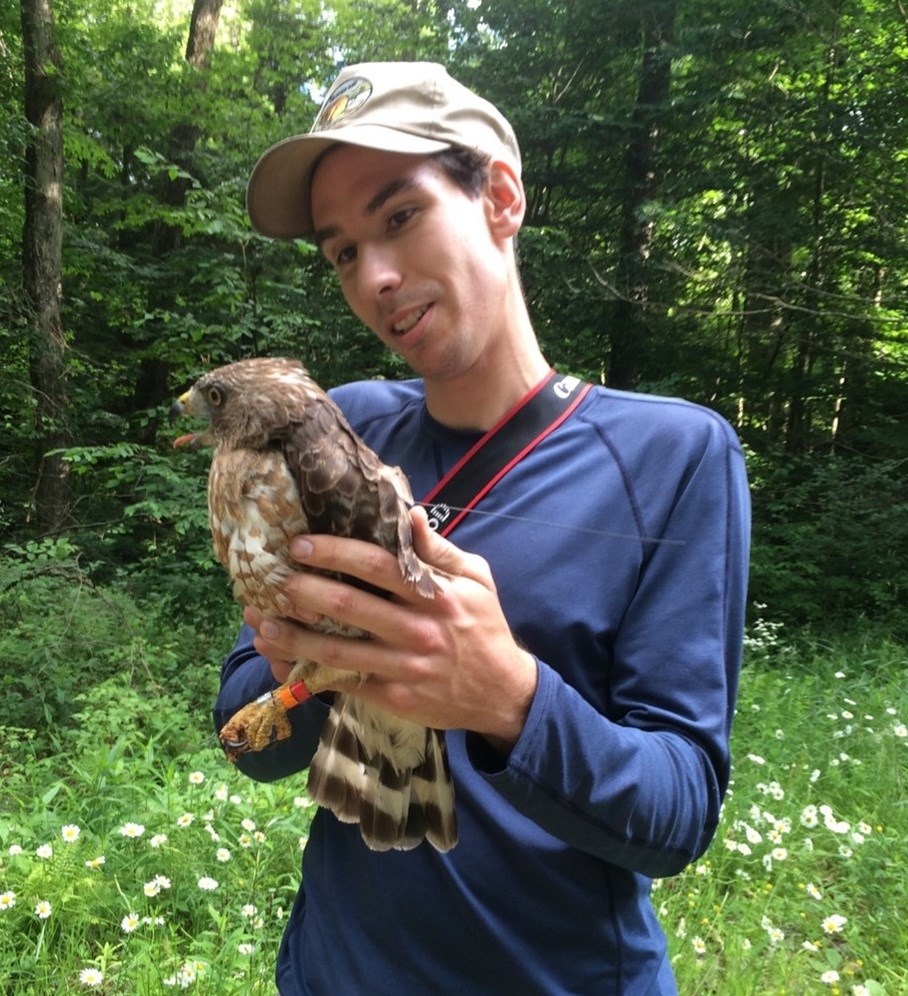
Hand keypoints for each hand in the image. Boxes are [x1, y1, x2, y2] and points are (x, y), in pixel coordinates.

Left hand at [244, 507, 537, 752]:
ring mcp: (404, 668)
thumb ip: (440, 549)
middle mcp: (417, 631)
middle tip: (275, 579)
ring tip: (262, 624)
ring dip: (295, 637)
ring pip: (338, 651)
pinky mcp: (394, 698)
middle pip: (349, 606)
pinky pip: (345, 684)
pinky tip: (282, 662)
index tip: (301, 544)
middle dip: (304, 590)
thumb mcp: (476, 579)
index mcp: (434, 595)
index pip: (377, 566)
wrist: (501, 693)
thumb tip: (409, 515)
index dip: (335, 553)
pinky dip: (310, 674)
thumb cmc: (484, 627)